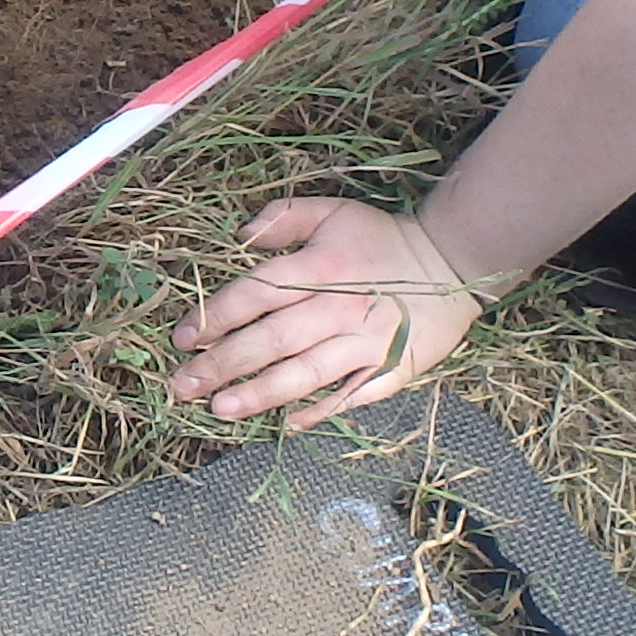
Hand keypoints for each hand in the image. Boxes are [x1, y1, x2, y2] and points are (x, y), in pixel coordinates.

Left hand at [168, 196, 484, 424]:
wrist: (453, 263)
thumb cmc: (382, 239)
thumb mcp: (334, 210)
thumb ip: (285, 216)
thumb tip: (241, 234)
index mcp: (319, 267)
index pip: (255, 294)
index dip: (215, 317)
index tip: (182, 339)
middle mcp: (338, 307)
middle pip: (271, 340)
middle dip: (222, 365)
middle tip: (183, 387)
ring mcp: (366, 342)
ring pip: (305, 373)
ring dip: (260, 394)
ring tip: (221, 410)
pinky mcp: (392, 369)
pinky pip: (351, 395)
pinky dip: (320, 411)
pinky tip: (287, 424)